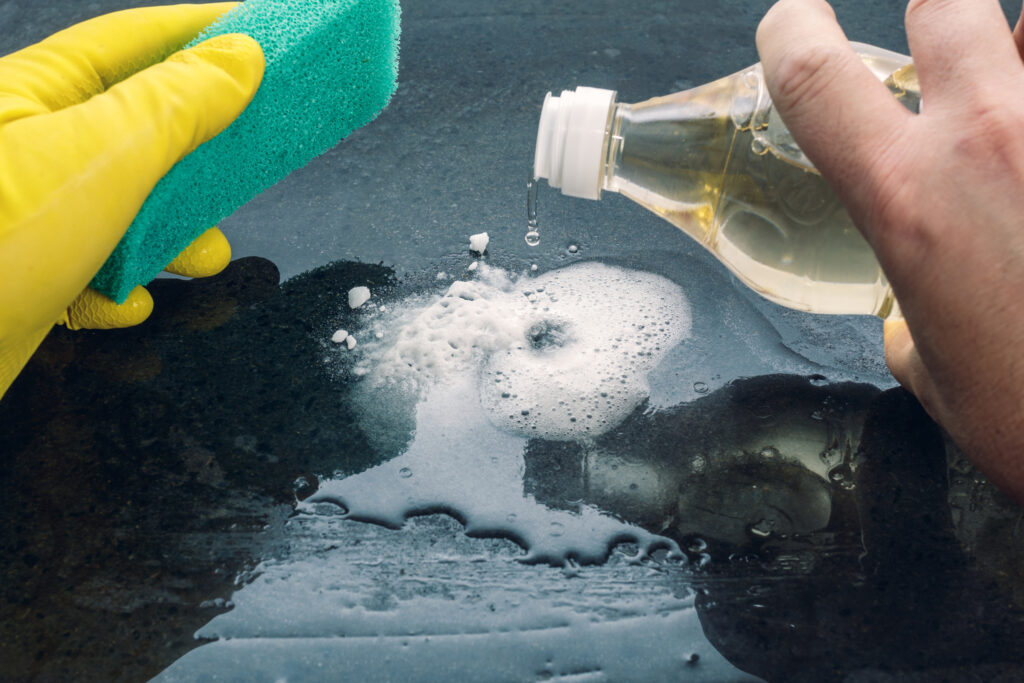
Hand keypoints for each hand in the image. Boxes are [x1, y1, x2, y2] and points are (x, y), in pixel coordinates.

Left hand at [0, 3, 263, 397]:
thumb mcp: (104, 159)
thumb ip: (178, 105)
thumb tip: (238, 61)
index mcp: (34, 93)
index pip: (136, 41)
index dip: (204, 36)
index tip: (263, 40)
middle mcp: (31, 146)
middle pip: (142, 131)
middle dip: (199, 159)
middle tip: (246, 162)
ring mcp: (30, 213)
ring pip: (128, 210)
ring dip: (172, 240)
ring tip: (200, 256)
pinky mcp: (29, 275)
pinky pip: (97, 271)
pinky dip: (122, 288)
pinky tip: (125, 300)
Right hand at [756, 0, 1023, 501]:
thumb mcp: (933, 374)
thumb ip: (914, 312)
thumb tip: (923, 305)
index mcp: (905, 197)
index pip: (813, 73)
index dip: (788, 32)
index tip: (791, 26)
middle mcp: (988, 138)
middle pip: (944, 2)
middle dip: (932, 21)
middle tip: (939, 63)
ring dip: (1016, 62)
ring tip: (1014, 129)